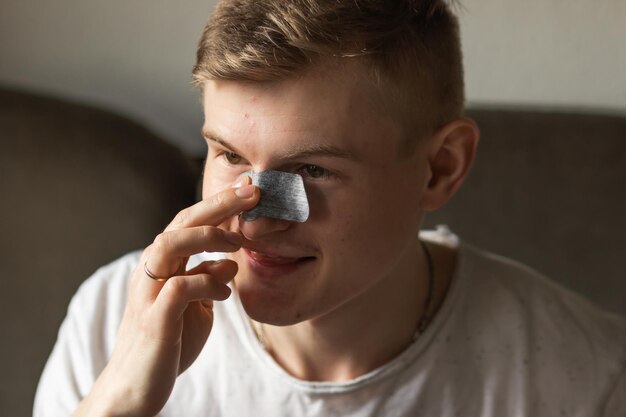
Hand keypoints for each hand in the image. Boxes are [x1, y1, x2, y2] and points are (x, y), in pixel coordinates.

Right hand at [73, 178, 258, 416]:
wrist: (136, 387)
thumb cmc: (168, 343)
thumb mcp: (196, 307)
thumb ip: (207, 281)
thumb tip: (229, 263)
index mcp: (161, 266)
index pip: (188, 223)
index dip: (218, 204)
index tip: (249, 190)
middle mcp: (150, 272)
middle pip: (180, 223)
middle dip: (218, 204)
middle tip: (251, 192)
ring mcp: (149, 294)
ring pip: (169, 244)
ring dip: (207, 237)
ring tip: (237, 244)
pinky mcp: (154, 320)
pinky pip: (179, 287)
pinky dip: (206, 282)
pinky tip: (224, 293)